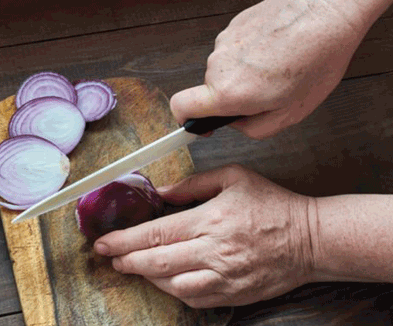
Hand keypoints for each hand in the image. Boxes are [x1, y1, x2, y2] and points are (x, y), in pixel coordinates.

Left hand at [94, 165, 314, 307]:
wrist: (311, 240)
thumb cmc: (272, 205)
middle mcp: (213, 252)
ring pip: (170, 285)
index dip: (124, 240)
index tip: (103, 242)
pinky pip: (192, 299)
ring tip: (133, 266)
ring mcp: (222, 277)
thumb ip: (193, 184)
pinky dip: (172, 291)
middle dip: (126, 260)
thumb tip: (161, 192)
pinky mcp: (232, 295)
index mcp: (210, 220)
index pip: (155, 233)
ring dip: (146, 278)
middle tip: (110, 258)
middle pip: (155, 262)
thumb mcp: (233, 178)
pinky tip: (164, 281)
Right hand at [171, 0, 369, 138]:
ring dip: (246, 73)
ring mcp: (225, 41)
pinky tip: (278, 49)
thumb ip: (255, 129)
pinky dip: (253, 54)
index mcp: (229, 92)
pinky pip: (236, 49)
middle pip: (210, 90)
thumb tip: (239, 124)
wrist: (329, 11)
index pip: (181, 107)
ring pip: (225, 69)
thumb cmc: (317, 58)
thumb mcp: (291, 113)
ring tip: (279, 66)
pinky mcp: (235, 25)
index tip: (200, 125)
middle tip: (268, 92)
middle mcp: (219, 65)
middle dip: (234, 96)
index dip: (186, 120)